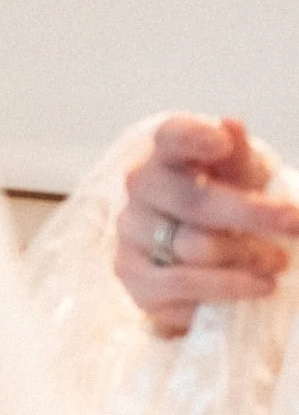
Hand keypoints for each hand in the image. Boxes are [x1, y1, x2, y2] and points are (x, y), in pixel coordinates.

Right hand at [115, 115, 298, 336]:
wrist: (197, 259)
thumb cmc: (224, 208)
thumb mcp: (240, 180)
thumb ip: (238, 158)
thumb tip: (231, 126)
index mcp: (168, 156)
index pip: (171, 137)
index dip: (193, 138)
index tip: (222, 143)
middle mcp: (141, 189)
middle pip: (195, 201)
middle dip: (252, 214)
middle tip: (294, 224)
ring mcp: (131, 232)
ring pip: (195, 247)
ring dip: (248, 257)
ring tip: (278, 264)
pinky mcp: (132, 275)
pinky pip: (182, 285)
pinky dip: (227, 288)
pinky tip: (255, 287)